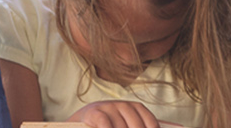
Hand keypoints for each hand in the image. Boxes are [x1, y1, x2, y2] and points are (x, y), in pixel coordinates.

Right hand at [65, 100, 183, 127]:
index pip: (150, 122)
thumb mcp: (123, 125)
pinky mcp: (96, 112)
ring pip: (121, 127)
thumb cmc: (107, 126)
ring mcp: (109, 107)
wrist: (80, 121)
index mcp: (135, 107)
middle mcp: (124, 105)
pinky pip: (106, 125)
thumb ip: (137, 125)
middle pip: (136, 127)